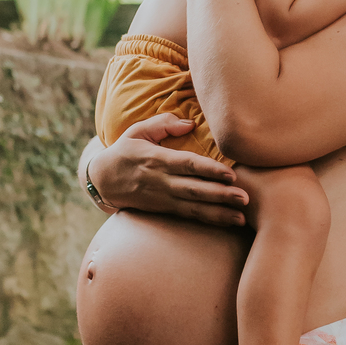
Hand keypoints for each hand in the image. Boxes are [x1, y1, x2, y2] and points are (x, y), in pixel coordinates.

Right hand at [86, 116, 248, 226]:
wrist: (101, 181)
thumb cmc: (124, 151)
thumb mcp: (137, 131)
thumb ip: (162, 124)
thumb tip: (189, 123)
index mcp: (156, 159)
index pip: (187, 164)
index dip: (209, 169)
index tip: (230, 173)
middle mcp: (160, 181)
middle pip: (194, 189)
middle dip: (220, 195)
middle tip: (244, 198)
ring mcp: (162, 199)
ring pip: (193, 207)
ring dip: (219, 213)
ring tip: (241, 217)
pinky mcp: (163, 210)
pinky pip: (188, 216)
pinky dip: (208, 220)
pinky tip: (227, 221)